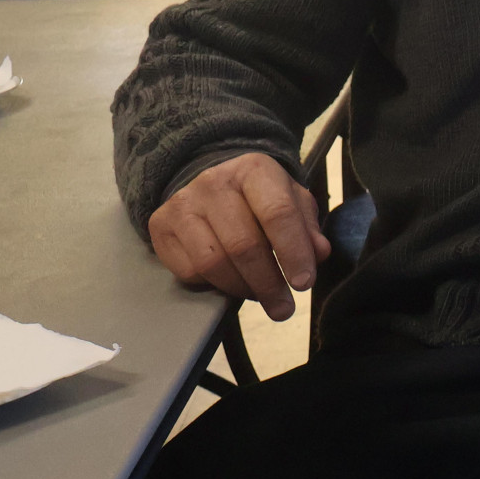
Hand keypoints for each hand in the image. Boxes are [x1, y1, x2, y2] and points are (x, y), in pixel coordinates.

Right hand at [146, 153, 329, 320]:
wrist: (209, 180)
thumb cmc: (259, 196)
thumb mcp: (291, 200)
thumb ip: (307, 226)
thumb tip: (319, 253)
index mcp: (254, 170)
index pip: (277, 213)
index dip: (293, 252)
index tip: (304, 283)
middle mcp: (214, 183)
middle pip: (243, 245)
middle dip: (268, 284)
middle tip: (283, 308)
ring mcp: (183, 204)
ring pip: (213, 263)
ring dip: (241, 289)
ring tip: (259, 295)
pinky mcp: (160, 226)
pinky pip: (189, 271)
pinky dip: (213, 285)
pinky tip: (230, 280)